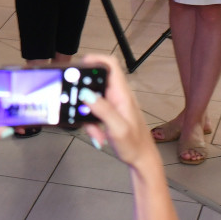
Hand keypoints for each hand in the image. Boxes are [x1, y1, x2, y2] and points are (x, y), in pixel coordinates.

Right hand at [76, 52, 158, 172]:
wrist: (143, 160)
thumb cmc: (135, 146)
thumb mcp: (118, 129)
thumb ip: (103, 109)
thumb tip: (86, 93)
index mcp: (122, 95)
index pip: (110, 65)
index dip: (95, 59)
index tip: (79, 65)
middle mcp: (118, 96)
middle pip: (96, 81)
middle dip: (83, 94)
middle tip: (78, 107)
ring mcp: (114, 104)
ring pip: (92, 98)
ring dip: (87, 114)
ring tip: (94, 131)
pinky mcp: (110, 113)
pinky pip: (94, 111)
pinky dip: (91, 123)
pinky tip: (98, 135)